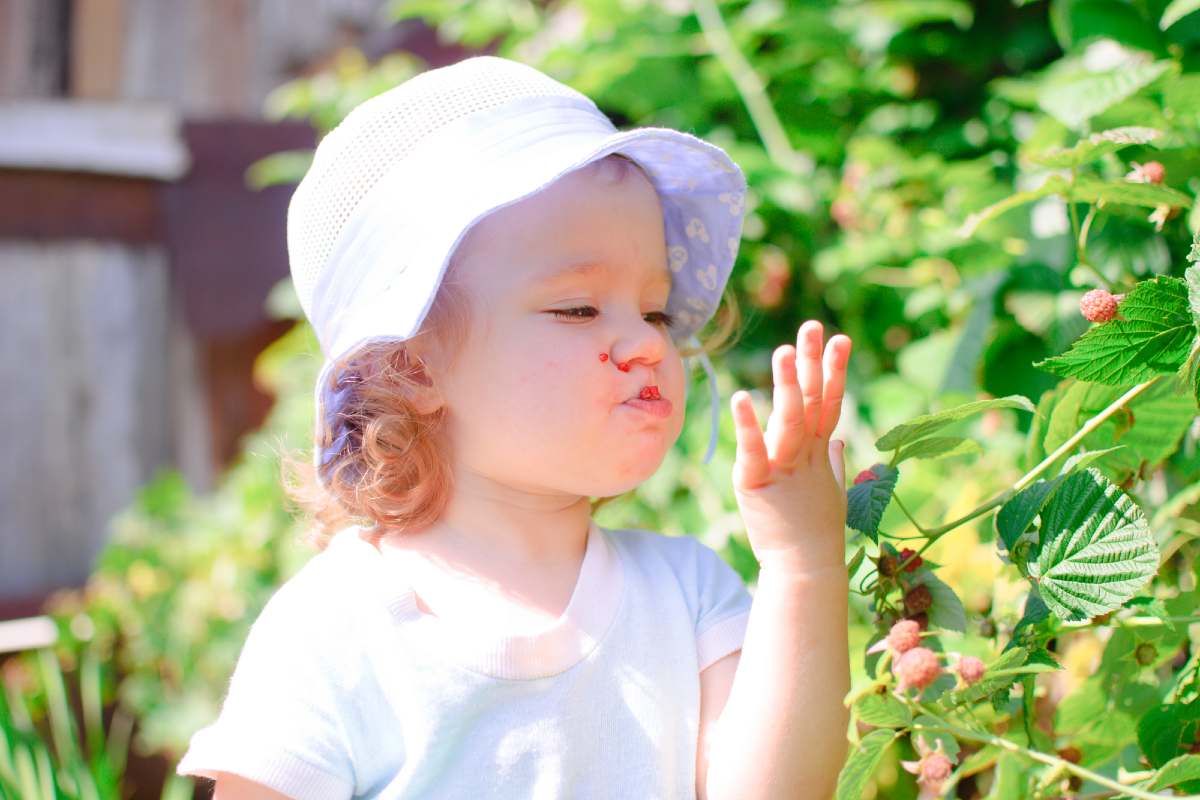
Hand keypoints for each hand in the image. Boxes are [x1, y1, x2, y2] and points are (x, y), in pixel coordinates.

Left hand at [730, 320, 851, 575]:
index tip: (839, 338)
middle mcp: (806, 455)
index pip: (829, 402)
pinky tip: (741, 397)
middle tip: (813, 327)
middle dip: (813, 363)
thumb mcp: (829, 492)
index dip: (834, 370)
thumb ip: (834, 462)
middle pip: (811, 401)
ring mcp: (784, 468)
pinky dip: (748, 425)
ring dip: (787, 384)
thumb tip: (840, 438)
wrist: (806, 571)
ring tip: (784, 350)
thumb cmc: (816, 533)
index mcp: (820, 453)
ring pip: (788, 419)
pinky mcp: (758, 484)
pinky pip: (753, 450)